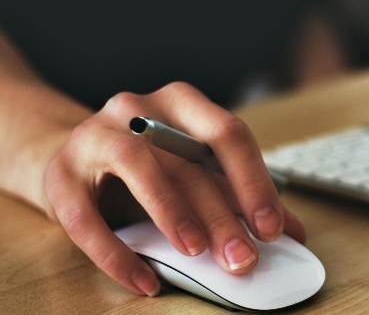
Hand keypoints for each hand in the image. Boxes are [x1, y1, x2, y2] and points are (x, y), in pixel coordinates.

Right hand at [43, 82, 304, 295]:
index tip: (273, 228)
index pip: (228, 134)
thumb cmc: (148, 166)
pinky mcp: (60, 176)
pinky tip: (145, 281)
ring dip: (171, 211)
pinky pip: (85, 217)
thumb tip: (292, 231)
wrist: (74, 160)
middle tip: (243, 257)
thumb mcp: (195, 173)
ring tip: (196, 251)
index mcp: (182, 104)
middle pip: (187, 160)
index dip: (253, 182)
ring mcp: (94, 136)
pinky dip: (117, 253)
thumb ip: (239, 196)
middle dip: (221, 214)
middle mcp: (138, 109)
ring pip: (137, 166)